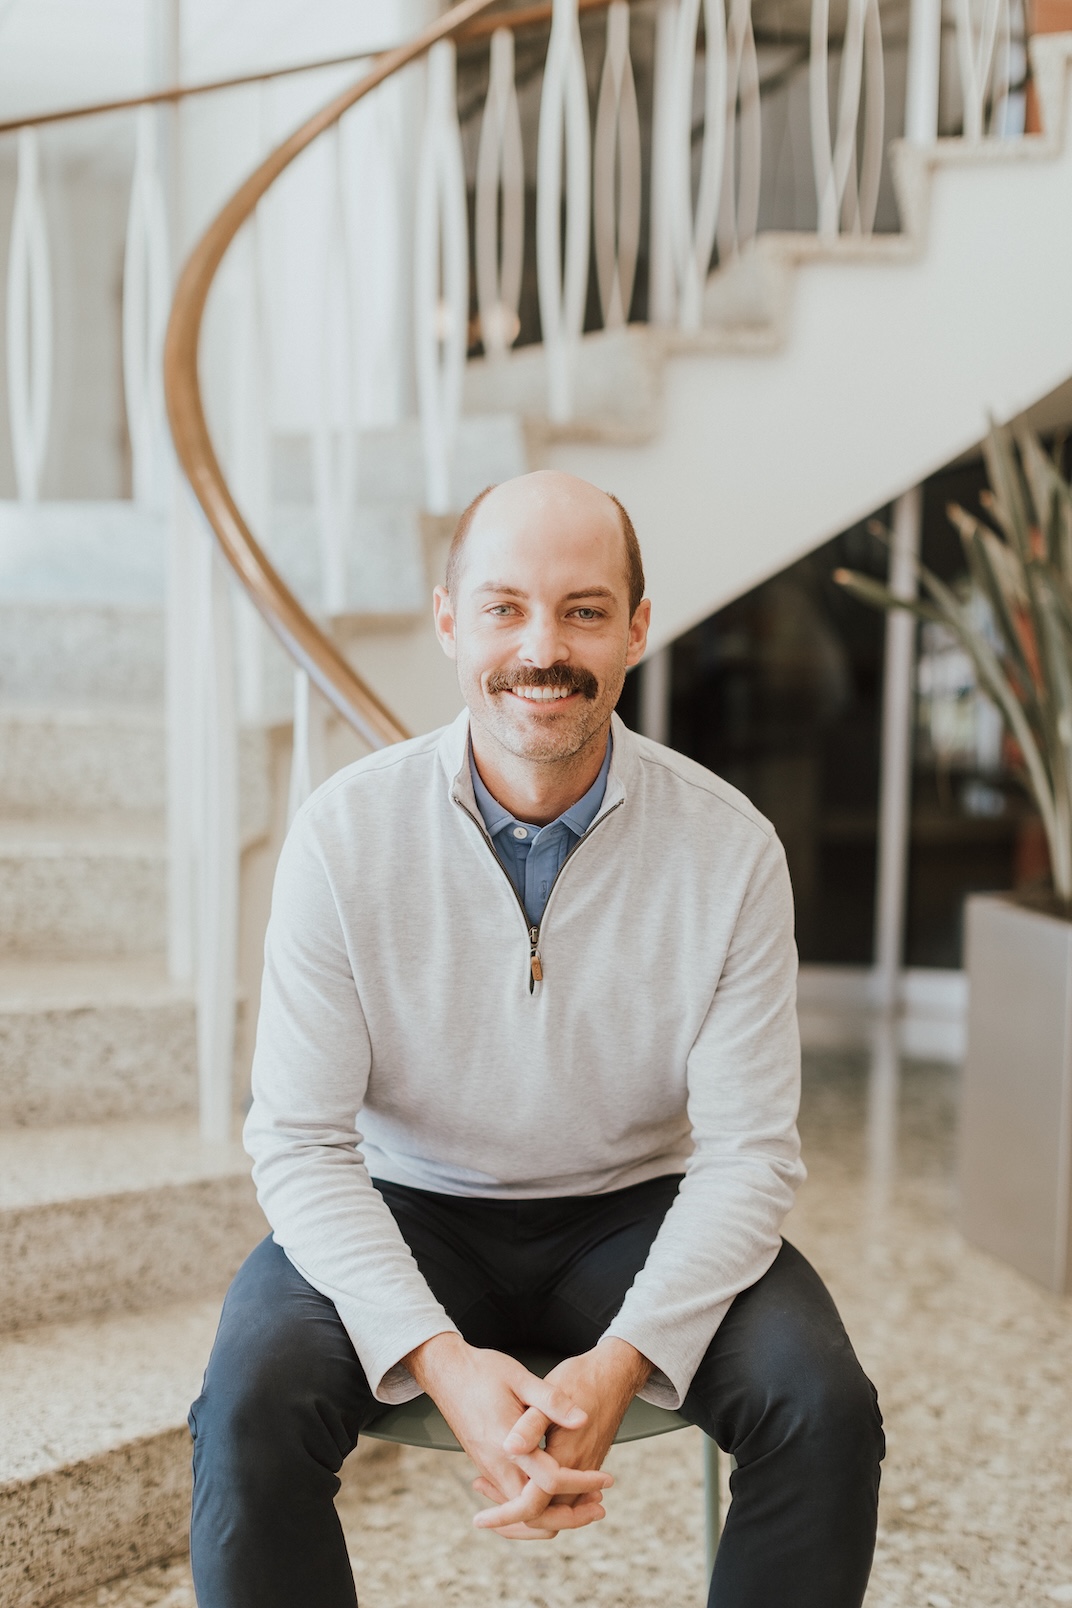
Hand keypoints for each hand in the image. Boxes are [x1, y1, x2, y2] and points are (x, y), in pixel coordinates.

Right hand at [404, 1333, 613, 1539]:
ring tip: (583, 1505)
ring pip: (521, 1513)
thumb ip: (552, 1401)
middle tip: (598, 1507)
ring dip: (552, 1516)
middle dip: (569, 1516)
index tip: (605, 1478)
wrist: (446, 1372)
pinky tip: (555, 1494)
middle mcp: (496, 1464)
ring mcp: (489, 1469)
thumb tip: (582, 1419)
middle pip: (534, 1513)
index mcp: (507, 1444)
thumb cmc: (482, 1371)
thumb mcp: (520, 1377)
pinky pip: (512, 1501)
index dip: (582, 1483)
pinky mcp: (487, 1466)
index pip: (550, 1481)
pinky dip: (535, 1508)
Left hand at [478, 1338, 652, 1532]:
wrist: (615, 1373)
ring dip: (526, 1508)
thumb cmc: (581, 1378)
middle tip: (485, 1506)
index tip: (479, 1519)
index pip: (532, 1506)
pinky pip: (563, 1494)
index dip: (504, 1516)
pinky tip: (520, 1476)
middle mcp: (578, 1470)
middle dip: (513, 1520)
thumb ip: (530, 1424)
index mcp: (565, 1457)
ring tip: (493, 1491)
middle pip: (544, 1517)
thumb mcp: (549, 1392)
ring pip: (554, 1508)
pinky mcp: (587, 1462)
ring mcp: (585, 1468)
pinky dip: (540, 1495)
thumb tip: (509, 1447)